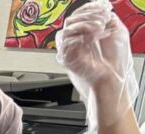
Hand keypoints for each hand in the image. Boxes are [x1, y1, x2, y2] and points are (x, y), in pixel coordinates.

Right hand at [57, 3, 134, 124]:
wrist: (113, 76)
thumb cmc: (116, 60)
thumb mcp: (116, 30)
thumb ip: (106, 18)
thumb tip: (100, 6)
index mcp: (87, 33)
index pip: (80, 14)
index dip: (90, 8)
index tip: (104, 7)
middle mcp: (77, 39)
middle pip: (72, 19)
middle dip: (89, 14)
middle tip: (102, 19)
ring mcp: (71, 48)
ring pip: (68, 28)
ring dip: (85, 24)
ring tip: (99, 28)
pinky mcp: (67, 58)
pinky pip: (66, 42)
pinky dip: (80, 36)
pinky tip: (92, 38)